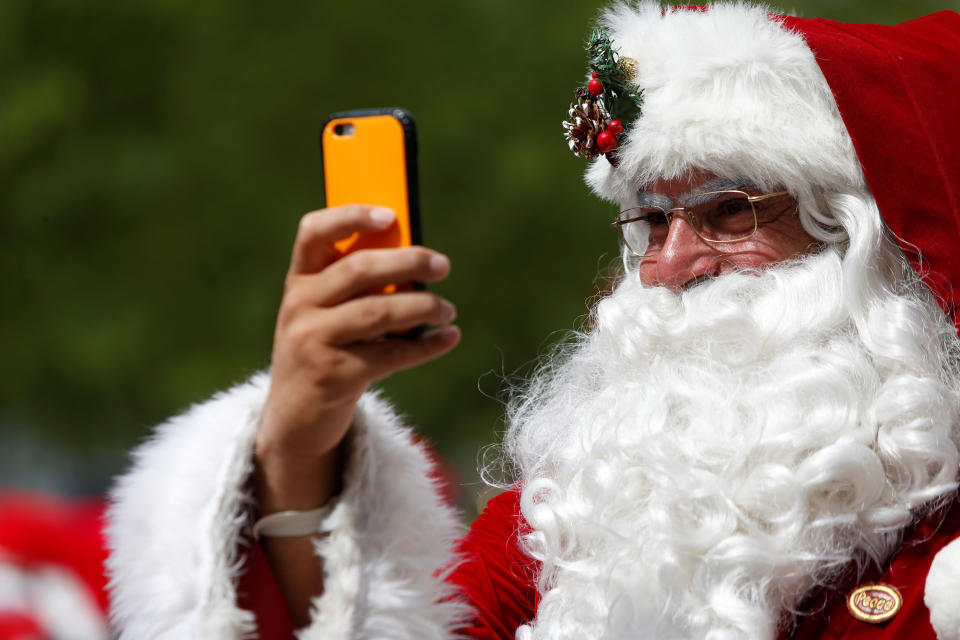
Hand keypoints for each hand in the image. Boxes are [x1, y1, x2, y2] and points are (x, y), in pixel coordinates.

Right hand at [256, 204, 458, 509]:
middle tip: (442, 265)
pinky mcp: (334, 375)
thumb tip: (417, 260)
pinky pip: (391, 354)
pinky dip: (426, 345)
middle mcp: (300, 306)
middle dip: (408, 262)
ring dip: (423, 306)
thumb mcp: (322, 314)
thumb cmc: (321, 353)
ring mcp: (313, 341)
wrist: (294, 420)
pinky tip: (448, 339)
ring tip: (448, 310)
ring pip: (380, 311)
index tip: (391, 215)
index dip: (351, 216)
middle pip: (359, 269)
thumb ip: (353, 287)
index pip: (314, 232)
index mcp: (298, 282)